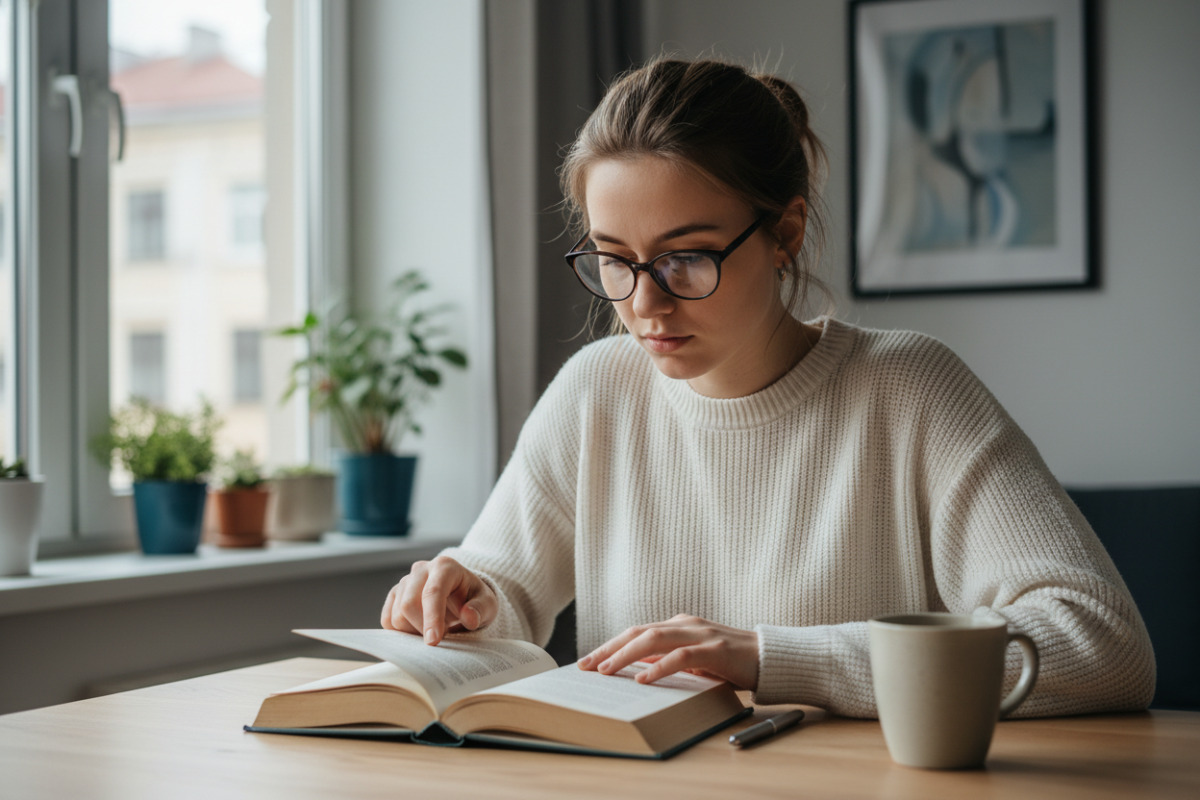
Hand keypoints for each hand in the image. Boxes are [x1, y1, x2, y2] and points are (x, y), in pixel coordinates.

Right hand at [380, 555, 497, 644]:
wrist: (462, 597)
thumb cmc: (475, 600)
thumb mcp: (488, 605)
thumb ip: (481, 610)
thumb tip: (469, 617)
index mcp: (445, 566)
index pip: (432, 592)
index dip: (432, 618)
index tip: (433, 641)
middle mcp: (421, 569)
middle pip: (408, 604)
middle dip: (422, 628)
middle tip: (441, 637)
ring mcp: (405, 581)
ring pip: (396, 615)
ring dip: (414, 631)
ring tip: (434, 628)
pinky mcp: (394, 595)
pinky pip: (388, 620)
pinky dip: (402, 632)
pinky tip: (420, 629)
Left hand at [577, 614, 759, 689]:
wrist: (772, 658)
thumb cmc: (734, 663)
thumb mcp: (696, 661)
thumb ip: (671, 660)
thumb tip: (638, 669)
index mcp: (680, 626)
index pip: (637, 632)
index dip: (611, 645)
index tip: (588, 661)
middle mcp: (686, 624)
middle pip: (638, 632)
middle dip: (609, 648)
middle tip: (585, 666)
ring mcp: (701, 634)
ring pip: (654, 640)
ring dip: (625, 655)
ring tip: (605, 671)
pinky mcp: (716, 649)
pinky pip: (681, 656)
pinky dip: (659, 667)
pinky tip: (643, 678)